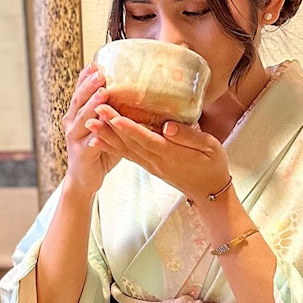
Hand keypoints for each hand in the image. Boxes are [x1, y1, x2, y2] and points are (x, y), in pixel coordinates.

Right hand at [62, 64, 118, 196]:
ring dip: (92, 103)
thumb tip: (136, 92)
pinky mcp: (80, 152)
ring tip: (103, 92)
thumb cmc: (99, 150)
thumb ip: (113, 111)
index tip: (96, 62)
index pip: (81, 90)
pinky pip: (89, 139)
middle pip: (79, 99)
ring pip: (82, 117)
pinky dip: (95, 131)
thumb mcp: (106, 126)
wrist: (85, 178)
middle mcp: (72, 122)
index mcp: (77, 113)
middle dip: (89, 85)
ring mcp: (74, 137)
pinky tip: (99, 124)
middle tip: (100, 72)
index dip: (86, 77)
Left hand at [88, 107, 230, 202]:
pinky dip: (112, 146)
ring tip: (90, 123)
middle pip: (130, 142)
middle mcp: (157, 160)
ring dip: (106, 136)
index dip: (129, 127)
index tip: (114, 116)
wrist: (210, 192)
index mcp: (171, 153)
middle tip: (94, 110)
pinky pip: (128, 155)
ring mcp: (151, 165)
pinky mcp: (149, 167)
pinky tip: (100, 139)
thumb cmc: (213, 165)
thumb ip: (189, 136)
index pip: (146, 138)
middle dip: (111, 126)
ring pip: (125, 149)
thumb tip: (167, 126)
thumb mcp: (211, 148)